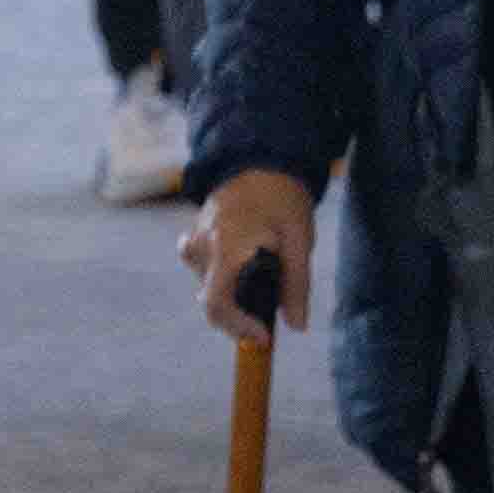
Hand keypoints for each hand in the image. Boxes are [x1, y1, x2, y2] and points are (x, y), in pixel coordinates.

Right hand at [191, 168, 319, 341]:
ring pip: (207, 285)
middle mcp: (202, 246)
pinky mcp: (194, 235)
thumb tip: (296, 325)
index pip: (216, 304)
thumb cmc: (283, 197)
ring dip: (231, 293)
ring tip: (261, 276)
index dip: (237, 327)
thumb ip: (296, 284)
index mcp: (226, 247)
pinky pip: (203, 268)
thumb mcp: (298, 239)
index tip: (263, 335)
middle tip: (267, 310)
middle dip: (238, 315)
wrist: (263, 157)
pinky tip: (244, 263)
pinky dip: (222, 276)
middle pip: (210, 300)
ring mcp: (194, 239)